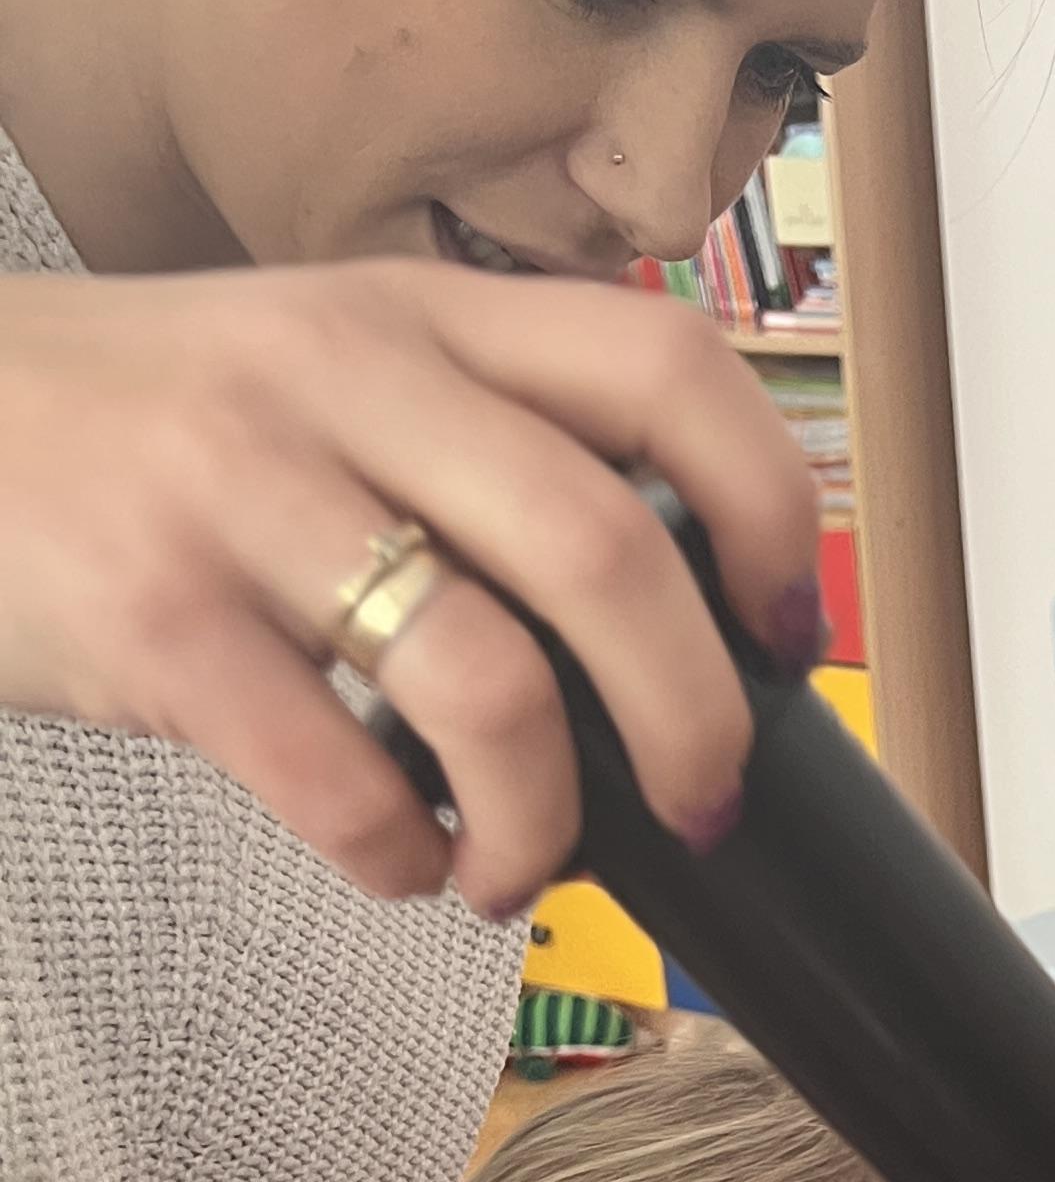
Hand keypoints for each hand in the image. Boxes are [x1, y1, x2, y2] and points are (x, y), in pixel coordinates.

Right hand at [0, 263, 819, 913]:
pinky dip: (403, 858)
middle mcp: (340, 380)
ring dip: (545, 822)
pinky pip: (343, 784)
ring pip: (490, 687)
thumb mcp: (318, 376)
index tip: (786, 631)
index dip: (770, 510)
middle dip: (695, 719)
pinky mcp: (152, 622)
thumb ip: (474, 446)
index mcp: (416, 316)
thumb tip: (664, 629)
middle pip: (608, 552)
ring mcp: (240, 495)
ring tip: (521, 866)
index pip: (665, 366)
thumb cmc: (142, 433)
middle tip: (700, 807)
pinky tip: (397, 859)